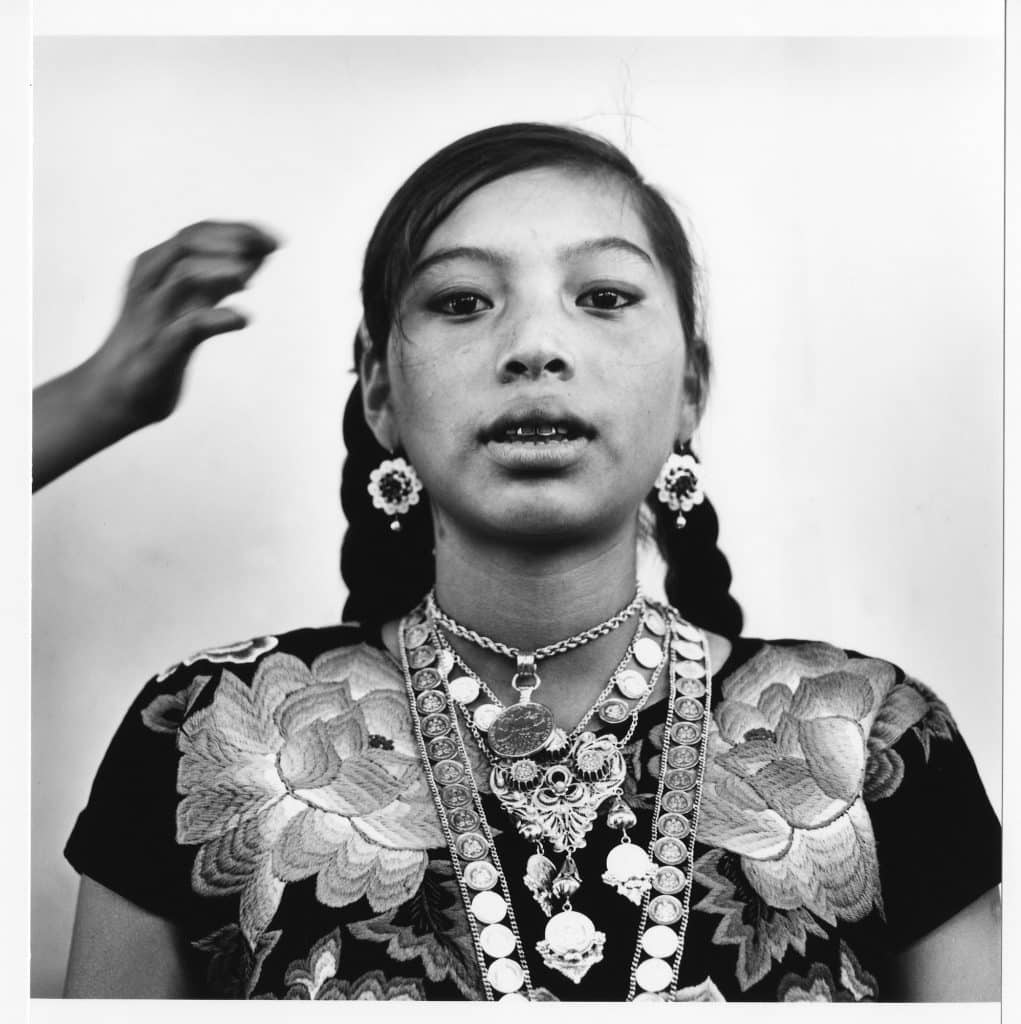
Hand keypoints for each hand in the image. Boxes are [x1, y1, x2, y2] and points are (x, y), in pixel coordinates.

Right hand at [83, 220, 278, 429]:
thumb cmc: (160, 340)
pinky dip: (218, 319)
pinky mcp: (160, 350)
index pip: (196, 232)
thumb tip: (262, 252)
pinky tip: (242, 319)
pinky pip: (188, 328)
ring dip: (222, 270)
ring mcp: (154, 315)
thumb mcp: (192, 302)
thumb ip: (224, 277)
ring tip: (250, 276)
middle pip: (188, 243)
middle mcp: (150, 283)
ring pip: (184, 275)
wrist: (119, 391)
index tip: (275, 239)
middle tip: (270, 247)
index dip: (238, 230)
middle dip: (233, 240)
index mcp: (155, 266)